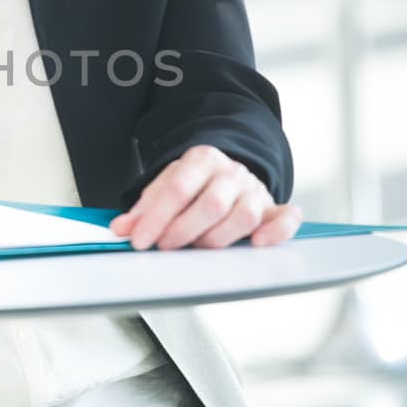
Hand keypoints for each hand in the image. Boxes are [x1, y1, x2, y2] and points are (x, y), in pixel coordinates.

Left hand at [109, 145, 301, 250]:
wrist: (226, 171)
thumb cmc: (194, 183)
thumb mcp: (165, 186)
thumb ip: (143, 209)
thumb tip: (122, 228)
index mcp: (202, 159)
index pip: (178, 188)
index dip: (156, 217)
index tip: (140, 239)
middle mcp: (232, 173)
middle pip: (212, 203)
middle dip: (183, 230)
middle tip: (165, 246)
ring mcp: (255, 190)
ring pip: (244, 216)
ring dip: (216, 239)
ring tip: (196, 247)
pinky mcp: (273, 209)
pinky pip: (285, 219)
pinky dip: (276, 232)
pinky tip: (258, 243)